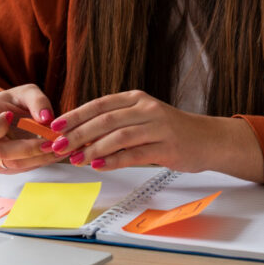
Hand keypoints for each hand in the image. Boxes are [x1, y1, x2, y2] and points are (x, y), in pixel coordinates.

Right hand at [0, 84, 59, 173]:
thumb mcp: (26, 92)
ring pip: (15, 164)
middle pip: (2, 153)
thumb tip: (46, 118)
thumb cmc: (12, 102)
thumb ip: (37, 100)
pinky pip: (23, 168)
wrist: (6, 114)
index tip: (10, 115)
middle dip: (30, 148)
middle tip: (51, 141)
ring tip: (59, 147)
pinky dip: (40, 161)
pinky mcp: (5, 167)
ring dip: (39, 158)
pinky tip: (53, 152)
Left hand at [48, 90, 217, 172]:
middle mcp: (146, 109)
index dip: (75, 115)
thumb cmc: (171, 131)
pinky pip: (135, 154)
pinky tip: (98, 166)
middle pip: (105, 120)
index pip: (100, 104)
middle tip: (59, 146)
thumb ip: (117, 123)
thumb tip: (81, 135)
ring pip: (118, 136)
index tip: (55, 127)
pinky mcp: (167, 147)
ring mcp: (158, 127)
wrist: (208, 139)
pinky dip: (113, 160)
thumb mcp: (143, 117)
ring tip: (75, 159)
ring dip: (93, 149)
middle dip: (78, 134)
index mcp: (137, 98)